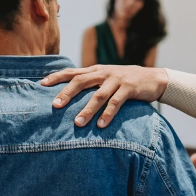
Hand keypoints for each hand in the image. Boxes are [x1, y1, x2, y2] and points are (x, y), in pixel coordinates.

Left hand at [41, 65, 168, 127]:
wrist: (154, 77)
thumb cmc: (125, 81)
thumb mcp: (107, 78)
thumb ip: (91, 83)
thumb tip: (68, 94)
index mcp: (96, 70)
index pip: (72, 72)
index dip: (57, 77)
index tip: (41, 84)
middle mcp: (104, 73)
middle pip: (81, 81)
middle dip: (67, 93)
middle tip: (55, 106)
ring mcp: (117, 80)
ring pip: (98, 95)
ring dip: (87, 110)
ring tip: (77, 124)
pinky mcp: (129, 88)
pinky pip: (116, 102)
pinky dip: (108, 114)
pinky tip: (101, 125)